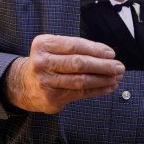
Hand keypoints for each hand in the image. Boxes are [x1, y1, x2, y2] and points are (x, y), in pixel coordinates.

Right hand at [5, 34, 124, 113]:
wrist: (24, 84)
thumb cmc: (48, 62)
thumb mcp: (54, 48)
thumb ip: (76, 48)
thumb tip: (107, 55)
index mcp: (44, 45)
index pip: (75, 45)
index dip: (95, 49)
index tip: (111, 54)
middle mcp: (42, 63)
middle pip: (78, 64)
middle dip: (103, 65)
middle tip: (119, 67)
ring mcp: (46, 82)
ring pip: (81, 81)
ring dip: (103, 79)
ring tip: (117, 77)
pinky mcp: (52, 98)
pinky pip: (80, 94)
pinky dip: (97, 90)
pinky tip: (108, 86)